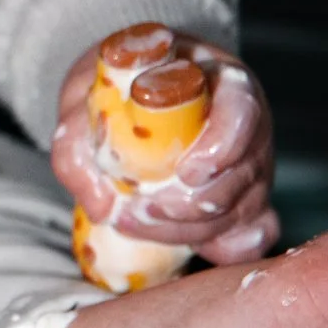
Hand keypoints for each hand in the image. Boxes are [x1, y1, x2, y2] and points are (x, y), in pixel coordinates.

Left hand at [49, 28, 278, 264]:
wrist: (120, 104)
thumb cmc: (111, 92)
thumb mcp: (82, 99)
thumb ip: (76, 143)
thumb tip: (102, 207)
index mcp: (217, 80)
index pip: (243, 110)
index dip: (222, 146)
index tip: (186, 172)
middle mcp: (246, 123)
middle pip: (243, 171)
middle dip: (192, 203)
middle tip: (139, 209)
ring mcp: (251, 164)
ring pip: (242, 208)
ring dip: (189, 228)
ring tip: (136, 222)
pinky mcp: (246, 201)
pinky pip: (251, 236)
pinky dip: (221, 248)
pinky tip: (187, 247)